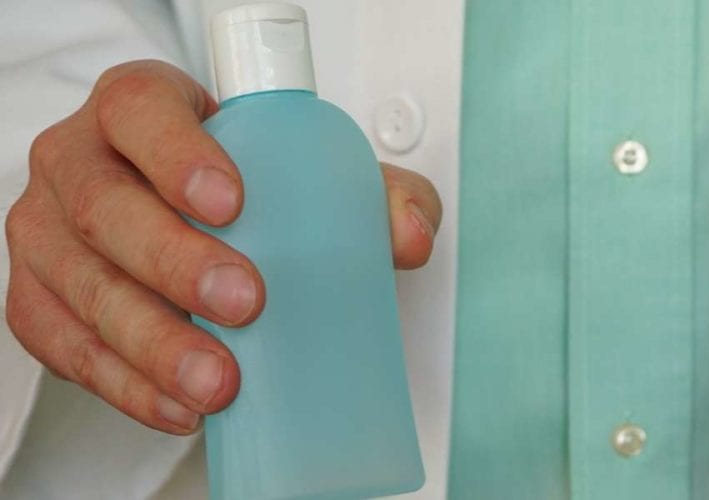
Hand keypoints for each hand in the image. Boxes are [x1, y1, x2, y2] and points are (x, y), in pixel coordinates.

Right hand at [4, 60, 440, 433]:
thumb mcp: (319, 169)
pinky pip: (62, 346)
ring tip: (220, 382)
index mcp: (139, 107)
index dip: (175, 152)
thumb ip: (375, 192)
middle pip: (103, 207)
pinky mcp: (39, 299)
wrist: (193, 216)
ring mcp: (47, 232)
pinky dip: (123, 384)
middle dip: (173, 261)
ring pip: (78, 285)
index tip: (233, 202)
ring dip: (149, 343)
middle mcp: (78, 160)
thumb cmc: (251, 181)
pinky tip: (179, 406)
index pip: (138, 110)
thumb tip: (409, 238)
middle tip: (245, 304)